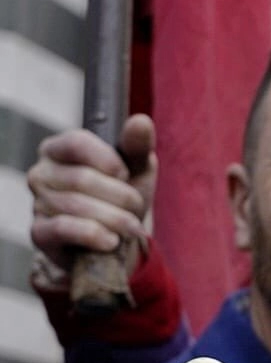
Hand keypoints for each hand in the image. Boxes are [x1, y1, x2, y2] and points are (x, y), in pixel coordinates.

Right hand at [29, 115, 157, 270]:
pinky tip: (111, 241)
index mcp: (59, 149)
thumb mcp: (137, 170)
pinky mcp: (40, 232)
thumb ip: (138, 146)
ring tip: (130, 226)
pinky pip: (64, 228)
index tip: (125, 174)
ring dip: (115, 219)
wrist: (117, 239)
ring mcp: (37, 203)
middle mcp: (42, 173)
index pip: (76, 142)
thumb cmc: (122, 197)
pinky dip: (95, 235)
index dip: (108, 161)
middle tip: (136, 207)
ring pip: (77, 206)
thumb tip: (141, 121)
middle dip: (121, 197)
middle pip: (82, 179)